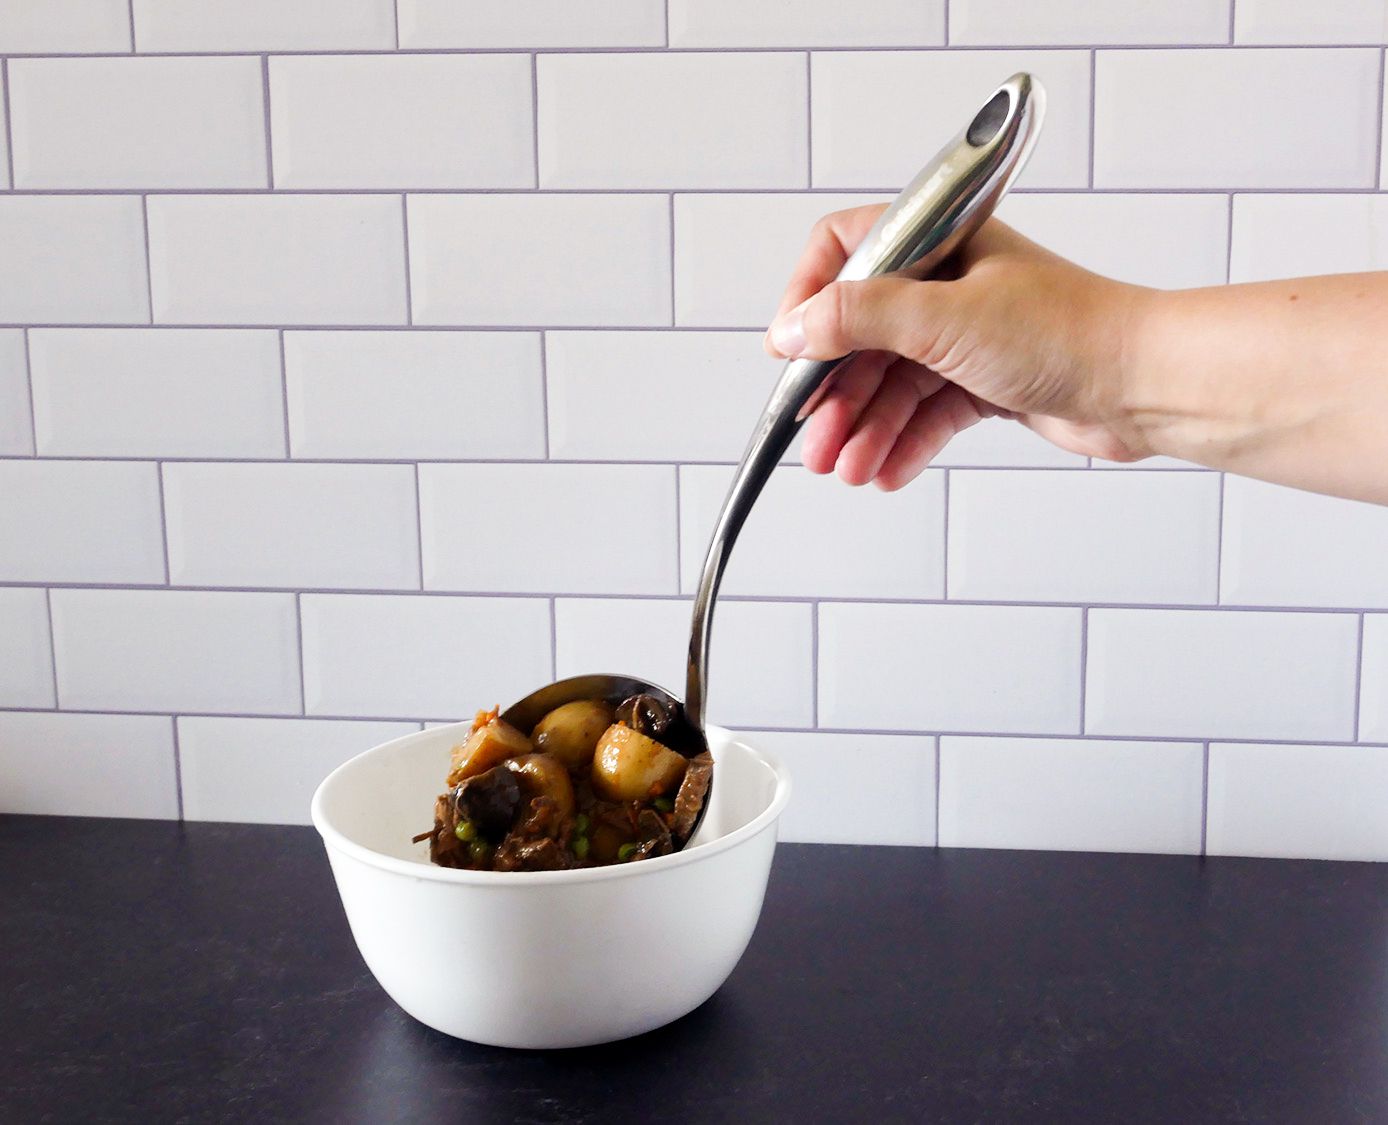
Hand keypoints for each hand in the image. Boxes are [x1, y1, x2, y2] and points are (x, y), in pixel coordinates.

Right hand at [764, 205, 1150, 489]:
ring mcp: (966, 334)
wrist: (1142, 384)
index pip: (845, 250)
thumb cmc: (1068, 331)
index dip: (809, 297)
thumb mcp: (943, 317)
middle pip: (862, 333)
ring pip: (892, 382)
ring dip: (864, 428)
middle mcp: (947, 282)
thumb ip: (860, 317)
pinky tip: (885, 472)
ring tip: (847, 469)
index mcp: (937, 241)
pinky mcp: (985, 380)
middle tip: (814, 438)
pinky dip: (902, 442)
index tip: (787, 347)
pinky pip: (925, 413)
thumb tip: (793, 327)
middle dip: (834, 391)